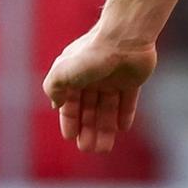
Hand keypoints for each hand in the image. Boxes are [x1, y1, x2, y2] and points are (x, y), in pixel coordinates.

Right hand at [42, 28, 156, 152]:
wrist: (125, 37)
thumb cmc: (91, 54)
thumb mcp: (61, 72)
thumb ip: (53, 88)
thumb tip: (56, 104)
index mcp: (74, 75)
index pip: (71, 104)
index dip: (70, 121)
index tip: (71, 137)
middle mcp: (93, 77)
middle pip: (90, 110)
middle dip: (88, 130)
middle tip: (89, 149)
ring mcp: (113, 78)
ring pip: (107, 108)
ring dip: (105, 128)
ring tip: (104, 149)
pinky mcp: (133, 79)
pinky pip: (128, 100)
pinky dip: (125, 113)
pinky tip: (122, 128)